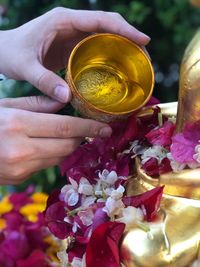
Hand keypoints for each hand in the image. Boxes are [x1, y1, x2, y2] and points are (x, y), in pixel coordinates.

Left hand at [0, 8, 149, 102]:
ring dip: (123, 50)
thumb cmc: (12, 53)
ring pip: (105, 38)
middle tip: (145, 60)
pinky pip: (97, 50)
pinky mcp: (74, 47)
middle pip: (109, 28)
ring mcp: (74, 35)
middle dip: (130, 41)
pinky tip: (118, 73)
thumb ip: (44, 80)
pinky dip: (110, 59)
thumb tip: (67, 97)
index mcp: (63, 20)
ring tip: (138, 68)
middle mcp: (73, 24)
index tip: (143, 41)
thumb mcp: (25, 66)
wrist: (5, 51)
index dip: (124, 29)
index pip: (100, 20)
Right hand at [0, 96, 111, 184]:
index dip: (90, 128)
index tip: (106, 128)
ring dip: (68, 146)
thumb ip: (38, 104)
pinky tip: (47, 144)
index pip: (66, 128)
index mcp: (18, 125)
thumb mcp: (6, 104)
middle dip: (82, 138)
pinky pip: (46, 165)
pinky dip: (53, 154)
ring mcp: (20, 169)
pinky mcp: (19, 178)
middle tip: (90, 130)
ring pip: (59, 157)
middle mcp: (21, 150)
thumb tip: (65, 103)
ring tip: (68, 135)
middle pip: (67, 145)